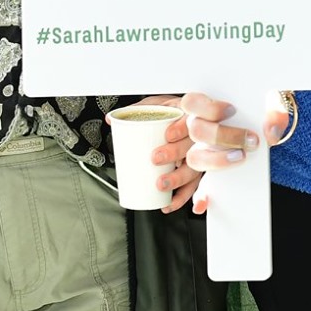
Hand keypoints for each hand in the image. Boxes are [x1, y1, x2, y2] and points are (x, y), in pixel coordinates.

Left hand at [117, 96, 202, 212]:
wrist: (181, 118)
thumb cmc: (169, 113)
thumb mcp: (153, 106)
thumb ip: (134, 111)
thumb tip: (111, 119)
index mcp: (189, 117)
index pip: (191, 121)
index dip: (181, 129)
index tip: (168, 135)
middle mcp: (197, 138)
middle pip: (193, 147)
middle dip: (175, 154)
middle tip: (155, 158)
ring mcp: (199, 156)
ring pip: (194, 169)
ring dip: (179, 179)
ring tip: (160, 185)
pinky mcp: (195, 172)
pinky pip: (193, 187)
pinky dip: (183, 198)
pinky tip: (171, 203)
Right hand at [180, 91, 294, 213]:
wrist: (265, 122)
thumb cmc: (261, 110)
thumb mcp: (270, 104)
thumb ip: (273, 112)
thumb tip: (270, 131)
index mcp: (207, 107)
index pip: (192, 102)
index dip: (209, 107)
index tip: (232, 110)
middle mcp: (199, 128)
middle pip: (196, 131)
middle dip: (222, 136)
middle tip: (250, 141)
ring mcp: (201, 150)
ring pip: (194, 158)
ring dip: (215, 162)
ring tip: (241, 159)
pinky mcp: (210, 170)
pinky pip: (196, 186)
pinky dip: (198, 197)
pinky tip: (203, 204)